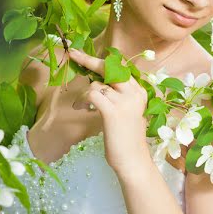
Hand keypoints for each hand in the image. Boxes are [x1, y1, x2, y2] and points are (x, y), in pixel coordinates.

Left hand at [67, 48, 150, 174]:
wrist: (133, 161)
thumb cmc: (126, 138)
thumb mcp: (126, 111)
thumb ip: (117, 95)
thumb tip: (96, 81)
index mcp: (139, 91)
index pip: (120, 67)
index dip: (102, 60)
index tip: (85, 54)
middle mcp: (134, 92)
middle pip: (108, 67)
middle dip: (88, 59)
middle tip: (73, 53)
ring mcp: (125, 101)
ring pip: (96, 83)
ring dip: (84, 93)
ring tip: (83, 105)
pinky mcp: (113, 111)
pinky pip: (91, 94)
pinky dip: (83, 99)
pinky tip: (82, 108)